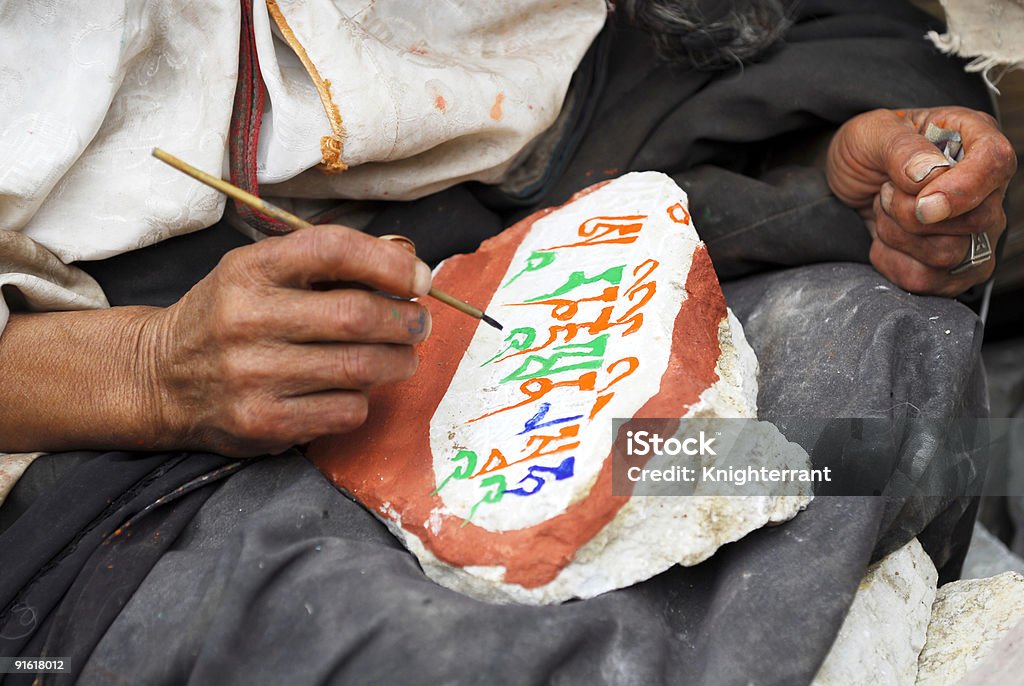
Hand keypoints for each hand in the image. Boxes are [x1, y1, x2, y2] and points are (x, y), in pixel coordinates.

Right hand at [144, 225, 432, 456]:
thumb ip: (328, 265)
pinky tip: (353, 388)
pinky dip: (364, 399)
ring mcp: (253, 375)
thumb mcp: (260, 271)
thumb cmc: (229, 317)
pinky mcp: (264, 422)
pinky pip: (346, 411)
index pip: (334, 250)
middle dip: (406, 322)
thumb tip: (408, 267)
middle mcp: (247, 319)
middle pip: (358, 316)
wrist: (160, 378)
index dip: (390, 264)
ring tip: (400, 357)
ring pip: (361, 368)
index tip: (419, 279)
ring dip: (397, 362)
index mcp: (249, 270)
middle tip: (418, 325)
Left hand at [826, 107, 1015, 295]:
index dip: (961, 189)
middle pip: (975, 220)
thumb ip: (901, 148)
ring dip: (896, 235)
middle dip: (910, 214)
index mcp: (974, 139)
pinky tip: (885, 238)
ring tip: (885, 211)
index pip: (995, 163)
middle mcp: (987, 187)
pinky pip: (927, 281)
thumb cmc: (868, 150)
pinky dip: (891, 262)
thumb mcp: (871, 133)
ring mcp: (977, 232)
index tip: (922, 203)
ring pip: (948, 255)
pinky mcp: (957, 268)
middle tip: (885, 192)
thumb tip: (928, 174)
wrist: (851, 182)